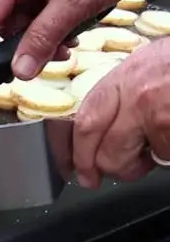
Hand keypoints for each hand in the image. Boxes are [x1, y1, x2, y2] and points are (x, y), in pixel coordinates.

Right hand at [0, 0, 131, 79]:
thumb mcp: (74, 2)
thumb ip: (44, 38)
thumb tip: (21, 69)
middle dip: (5, 49)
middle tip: (22, 65)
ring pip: (13, 25)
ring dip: (30, 45)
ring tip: (59, 50)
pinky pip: (31, 19)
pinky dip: (44, 34)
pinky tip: (63, 39)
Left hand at [73, 38, 169, 188]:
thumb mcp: (148, 68)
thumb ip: (122, 98)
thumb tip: (100, 138)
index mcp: (124, 77)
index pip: (86, 123)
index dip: (79, 155)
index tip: (81, 173)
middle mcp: (137, 94)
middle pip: (105, 153)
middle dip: (113, 169)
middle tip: (125, 168)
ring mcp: (159, 113)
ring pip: (133, 162)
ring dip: (146, 163)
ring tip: (161, 144)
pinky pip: (164, 157)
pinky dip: (168, 155)